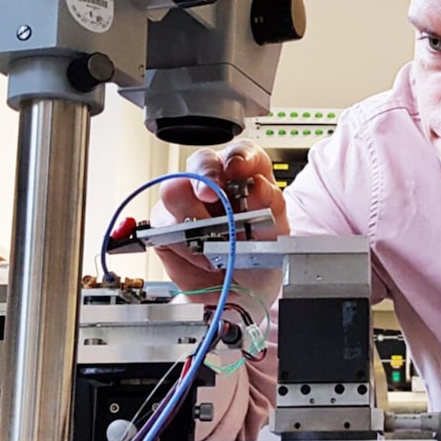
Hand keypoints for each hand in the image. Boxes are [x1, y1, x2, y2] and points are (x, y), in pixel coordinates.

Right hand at [151, 140, 289, 298]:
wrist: (247, 288)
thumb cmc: (262, 252)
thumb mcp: (276, 233)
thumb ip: (271, 207)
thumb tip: (258, 187)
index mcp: (244, 174)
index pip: (239, 152)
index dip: (238, 157)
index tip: (239, 168)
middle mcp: (213, 183)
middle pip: (199, 163)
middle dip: (205, 178)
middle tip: (212, 197)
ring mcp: (185, 203)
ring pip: (174, 194)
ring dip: (195, 223)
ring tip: (216, 248)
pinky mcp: (166, 230)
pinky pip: (164, 232)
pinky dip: (185, 251)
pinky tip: (204, 261)